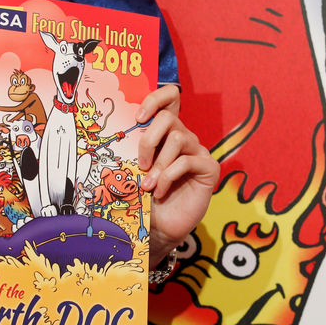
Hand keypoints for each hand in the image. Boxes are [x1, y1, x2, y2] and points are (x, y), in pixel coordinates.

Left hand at [136, 85, 218, 264]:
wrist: (160, 226)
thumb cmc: (145, 195)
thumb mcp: (135, 168)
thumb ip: (134, 148)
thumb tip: (116, 133)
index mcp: (167, 132)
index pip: (170, 98)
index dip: (156, 99)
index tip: (138, 117)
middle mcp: (184, 137)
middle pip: (169, 118)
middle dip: (149, 140)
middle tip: (140, 163)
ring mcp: (198, 152)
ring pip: (178, 138)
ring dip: (159, 163)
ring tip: (148, 184)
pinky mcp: (209, 168)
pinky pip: (187, 161)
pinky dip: (168, 176)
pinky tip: (159, 191)